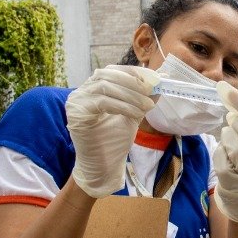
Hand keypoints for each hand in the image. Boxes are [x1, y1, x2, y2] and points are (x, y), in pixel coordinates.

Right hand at [66, 65, 158, 197]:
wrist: (103, 166)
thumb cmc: (115, 141)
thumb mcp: (134, 113)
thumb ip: (143, 96)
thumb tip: (161, 79)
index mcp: (94, 87)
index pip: (113, 71)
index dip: (134, 73)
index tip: (154, 79)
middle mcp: (83, 90)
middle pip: (108, 75)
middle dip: (133, 83)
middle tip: (151, 91)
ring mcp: (76, 100)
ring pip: (105, 87)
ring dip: (131, 96)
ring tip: (147, 106)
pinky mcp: (76, 113)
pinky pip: (102, 102)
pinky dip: (123, 106)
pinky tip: (136, 114)